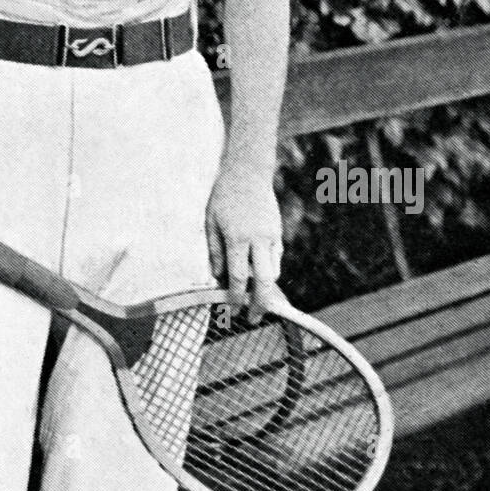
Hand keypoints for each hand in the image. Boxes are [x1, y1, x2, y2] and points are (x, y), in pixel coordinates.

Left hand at [205, 165, 282, 320]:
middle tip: (252, 318)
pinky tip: (258, 271)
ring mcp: (271, 236)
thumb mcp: (210, 222)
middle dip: (260, 304)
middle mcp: (258, 240)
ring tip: (253, 295)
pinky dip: (268, 268)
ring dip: (264, 286)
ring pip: (274, 272)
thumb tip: (217, 277)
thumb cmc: (224, 196)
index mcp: (237, 238)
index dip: (236, 298)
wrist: (248, 172)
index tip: (232, 311)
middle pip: (265, 282)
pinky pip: (276, 258)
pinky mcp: (278, 232)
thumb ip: (214, 252)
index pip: (239, 278)